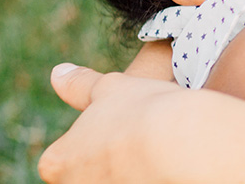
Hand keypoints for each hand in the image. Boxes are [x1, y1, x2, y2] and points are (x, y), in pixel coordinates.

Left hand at [37, 63, 183, 183]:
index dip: (94, 140)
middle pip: (89, 175)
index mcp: (57, 163)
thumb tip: (59, 72)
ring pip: (117, 181)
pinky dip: (150, 179)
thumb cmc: (144, 112)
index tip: (119, 130)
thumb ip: (79, 85)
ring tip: (157, 155)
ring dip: (131, 173)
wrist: (188, 145)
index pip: (65, 155)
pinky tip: (167, 171)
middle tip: (139, 142)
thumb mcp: (108, 88)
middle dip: (109, 161)